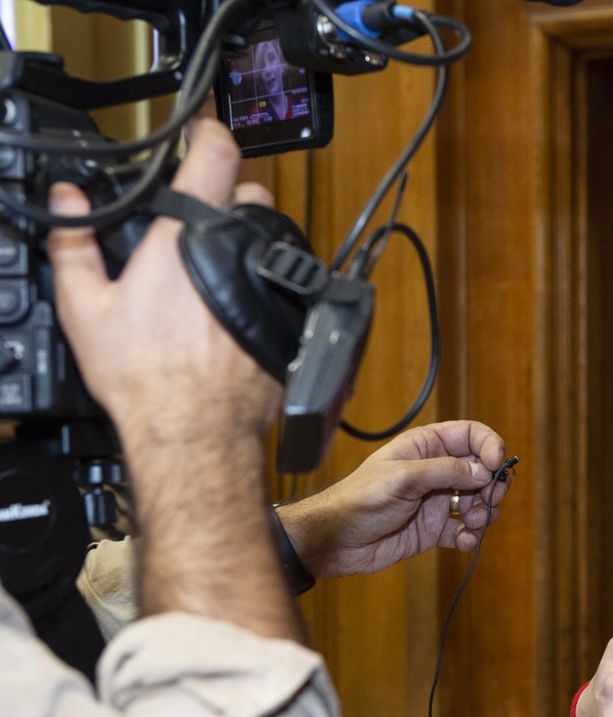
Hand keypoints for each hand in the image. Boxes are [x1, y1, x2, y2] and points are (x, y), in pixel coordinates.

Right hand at [47, 119, 279, 447]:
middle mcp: (237, 252)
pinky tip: (240, 303)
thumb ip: (75, 244)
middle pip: (248, 196)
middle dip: (228, 200)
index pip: (214, 155)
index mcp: (186, 238)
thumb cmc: (144, 377)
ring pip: (272, 237)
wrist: (194, 430)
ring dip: (251, 242)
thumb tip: (67, 201)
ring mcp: (269, 281)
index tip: (200, 135)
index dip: (208, 135)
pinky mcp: (290, 313)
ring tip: (219, 270)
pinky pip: (285, 279)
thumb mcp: (87, 307)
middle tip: (202, 223)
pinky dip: (267, 280)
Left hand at [275, 420, 509, 577]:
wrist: (334, 541)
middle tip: (491, 499)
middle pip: (480, 470)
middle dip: (492, 484)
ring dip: (484, 512)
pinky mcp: (432, 530)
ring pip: (477, 501)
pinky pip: (463, 530)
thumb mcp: (403, 478)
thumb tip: (484, 471)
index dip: (489, 445)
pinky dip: (470, 536)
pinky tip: (463, 540)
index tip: (497, 464)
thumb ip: (445, 471)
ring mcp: (435, 501)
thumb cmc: (359, 500)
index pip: (469, 435)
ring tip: (474, 522)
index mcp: (425, 447)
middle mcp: (434, 471)